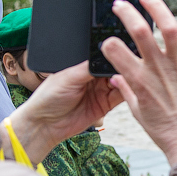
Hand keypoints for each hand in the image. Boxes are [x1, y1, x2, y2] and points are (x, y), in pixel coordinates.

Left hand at [8, 62, 122, 162]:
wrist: (44, 125)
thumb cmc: (48, 97)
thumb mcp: (68, 77)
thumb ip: (89, 68)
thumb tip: (108, 56)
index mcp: (83, 66)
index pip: (103, 57)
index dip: (113, 54)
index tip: (123, 50)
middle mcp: (93, 77)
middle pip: (114, 68)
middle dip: (123, 65)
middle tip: (131, 62)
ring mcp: (100, 91)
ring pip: (121, 81)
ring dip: (127, 78)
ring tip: (132, 75)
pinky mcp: (106, 105)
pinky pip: (121, 97)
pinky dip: (128, 93)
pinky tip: (131, 88)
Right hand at [102, 0, 176, 165]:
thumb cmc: (165, 132)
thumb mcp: (138, 113)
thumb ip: (126, 91)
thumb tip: (117, 77)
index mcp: (139, 82)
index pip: (115, 52)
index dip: (108, 42)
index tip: (108, 39)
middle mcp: (158, 70)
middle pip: (140, 32)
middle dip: (127, 13)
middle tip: (120, 5)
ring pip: (168, 28)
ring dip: (156, 8)